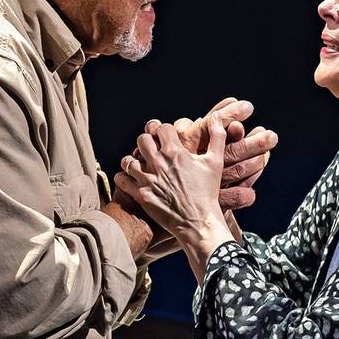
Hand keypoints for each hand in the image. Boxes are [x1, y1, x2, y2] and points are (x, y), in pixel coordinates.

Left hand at [114, 116, 233, 265]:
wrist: (198, 222)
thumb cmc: (208, 192)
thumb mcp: (215, 162)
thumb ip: (217, 136)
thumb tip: (217, 116)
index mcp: (176, 153)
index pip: (162, 128)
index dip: (164, 131)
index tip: (166, 138)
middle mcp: (159, 163)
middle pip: (142, 139)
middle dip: (147, 142)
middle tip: (151, 150)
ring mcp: (148, 179)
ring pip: (128, 159)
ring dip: (133, 160)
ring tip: (140, 165)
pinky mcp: (140, 194)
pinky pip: (121, 179)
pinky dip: (123, 177)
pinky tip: (131, 179)